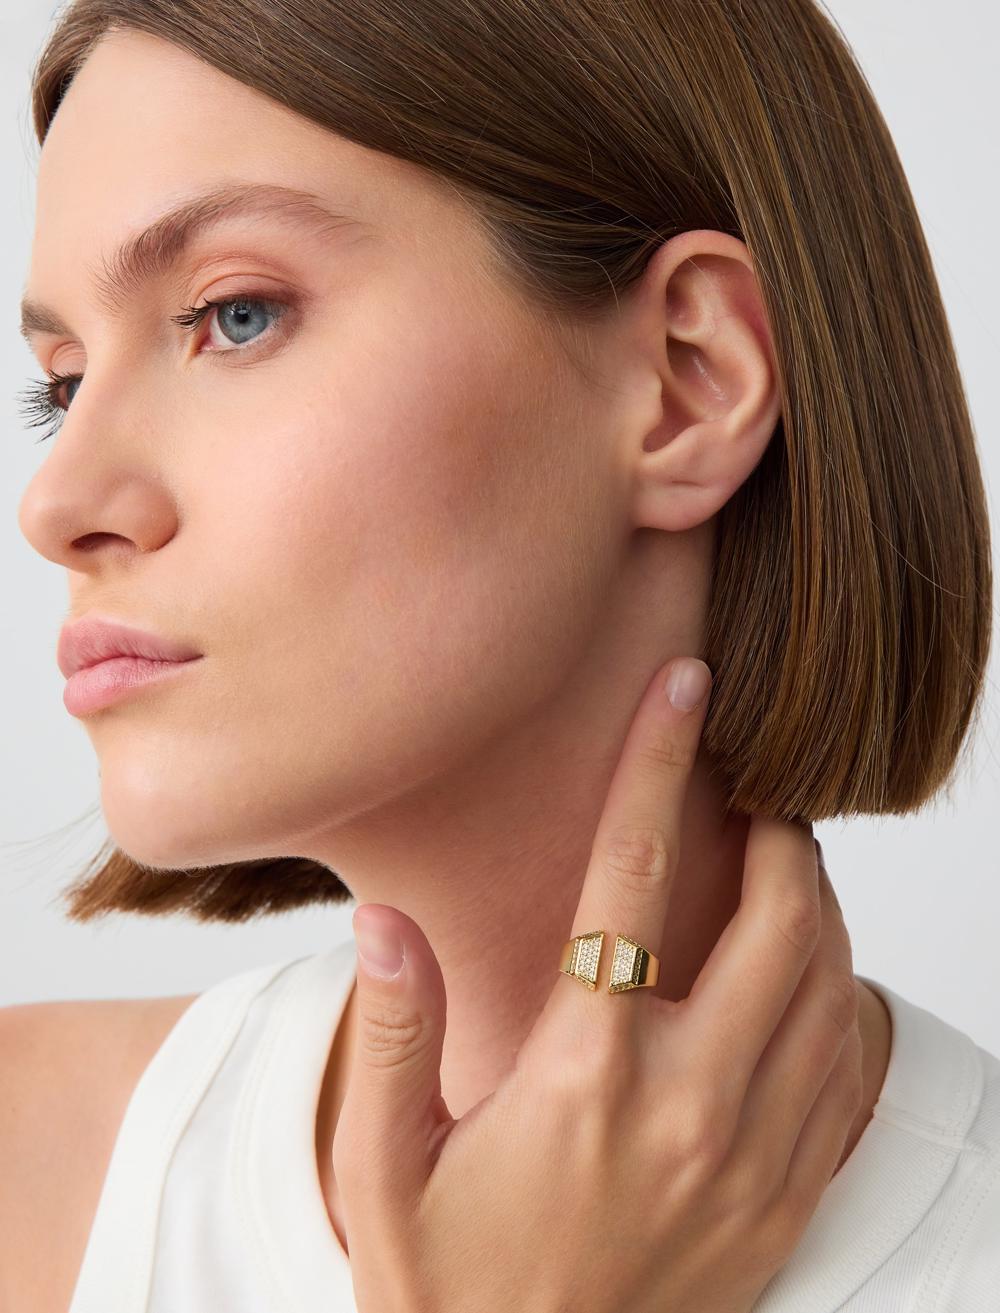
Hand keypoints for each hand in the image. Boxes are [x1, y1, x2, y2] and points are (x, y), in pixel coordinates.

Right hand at [335, 657, 863, 1312]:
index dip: (657, 766)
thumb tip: (387, 921)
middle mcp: (686, 1108)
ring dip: (820, 907)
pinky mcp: (784, 1204)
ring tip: (783, 869)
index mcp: (581, 1078)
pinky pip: (851, 1074)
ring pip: (835, 988)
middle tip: (755, 798)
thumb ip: (383, 1037)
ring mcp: (752, 1162)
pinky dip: (848, 998)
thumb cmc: (447, 1287)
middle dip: (780, 833)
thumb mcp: (382, 1169)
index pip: (629, 881)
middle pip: (779, 922)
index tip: (683, 690)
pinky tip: (811, 976)